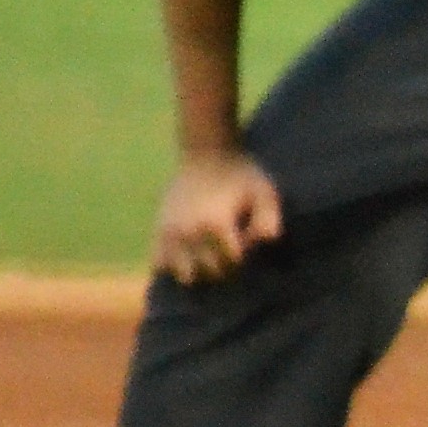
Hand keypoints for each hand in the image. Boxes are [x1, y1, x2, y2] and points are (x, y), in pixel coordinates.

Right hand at [153, 151, 281, 283]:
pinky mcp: (158, 229)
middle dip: (224, 266)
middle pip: (210, 272)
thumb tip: (262, 244)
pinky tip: (187, 258)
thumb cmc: (240, 173)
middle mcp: (190, 232)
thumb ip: (269, 219)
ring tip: (209, 256)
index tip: (247, 239)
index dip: (245, 254)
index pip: (234, 261)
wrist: (206, 151)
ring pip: (184, 275)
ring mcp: (170, 232)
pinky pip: (159, 264)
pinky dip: (173, 267)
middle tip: (230, 249)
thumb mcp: (264, 191)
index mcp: (216, 224)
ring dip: (199, 271)